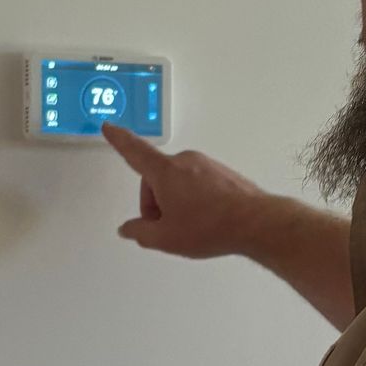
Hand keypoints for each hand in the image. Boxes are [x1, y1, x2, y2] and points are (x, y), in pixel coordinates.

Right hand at [104, 124, 268, 259]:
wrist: (256, 223)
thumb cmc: (208, 228)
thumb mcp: (166, 238)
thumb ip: (140, 232)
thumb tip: (129, 228)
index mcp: (165, 172)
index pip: (135, 152)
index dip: (119, 140)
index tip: (108, 127)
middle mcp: (185, 161)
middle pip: (157, 178)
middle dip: (156, 202)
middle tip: (168, 228)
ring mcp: (206, 165)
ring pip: (178, 182)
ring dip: (176, 202)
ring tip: (191, 227)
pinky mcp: (222, 172)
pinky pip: (198, 183)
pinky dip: (195, 200)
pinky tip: (206, 221)